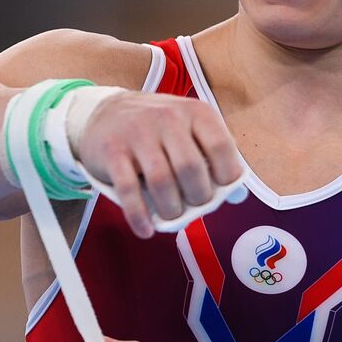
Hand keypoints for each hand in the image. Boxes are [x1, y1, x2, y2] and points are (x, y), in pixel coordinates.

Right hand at [75, 94, 242, 237]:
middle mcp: (168, 118)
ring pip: (162, 181)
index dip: (226, 175)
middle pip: (191, 168)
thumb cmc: (156, 130)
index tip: (220, 190)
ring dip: (170, 209)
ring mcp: (138, 134)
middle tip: (193, 205)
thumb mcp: (189, 130)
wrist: (104, 114)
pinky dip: (139, 216)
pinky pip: (129, 190)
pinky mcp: (112, 152)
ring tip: (171, 214)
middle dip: (197, 197)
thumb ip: (213, 158)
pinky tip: (145, 228)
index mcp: (195, 112)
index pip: (220, 146)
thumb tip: (237, 195)